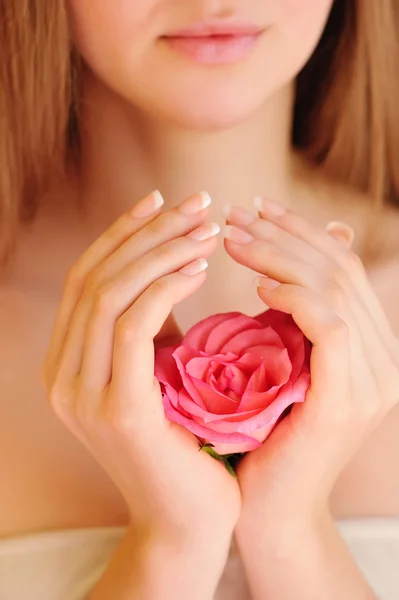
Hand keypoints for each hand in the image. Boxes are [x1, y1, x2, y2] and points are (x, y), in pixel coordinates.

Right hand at [42, 190, 239, 547]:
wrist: (190, 521)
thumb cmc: (186, 443)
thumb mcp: (160, 371)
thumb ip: (152, 325)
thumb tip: (173, 264)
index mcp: (67, 364)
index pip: (86, 278)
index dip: (122, 233)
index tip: (162, 201)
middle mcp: (61, 376)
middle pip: (95, 277)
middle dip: (147, 232)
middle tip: (196, 204)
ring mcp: (81, 395)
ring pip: (110, 294)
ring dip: (161, 252)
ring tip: (207, 229)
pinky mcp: (116, 410)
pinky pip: (133, 327)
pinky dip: (166, 288)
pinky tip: (201, 268)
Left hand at [224, 198, 398, 525]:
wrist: (267, 510)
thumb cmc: (260, 434)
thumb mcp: (278, 363)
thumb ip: (288, 319)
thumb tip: (278, 268)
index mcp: (369, 344)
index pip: (340, 266)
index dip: (298, 230)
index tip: (252, 209)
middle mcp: (383, 357)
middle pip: (339, 268)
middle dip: (284, 233)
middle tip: (235, 211)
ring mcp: (373, 380)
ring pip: (336, 289)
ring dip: (280, 255)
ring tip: (232, 237)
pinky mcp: (349, 401)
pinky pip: (332, 328)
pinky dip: (295, 298)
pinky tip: (255, 285)